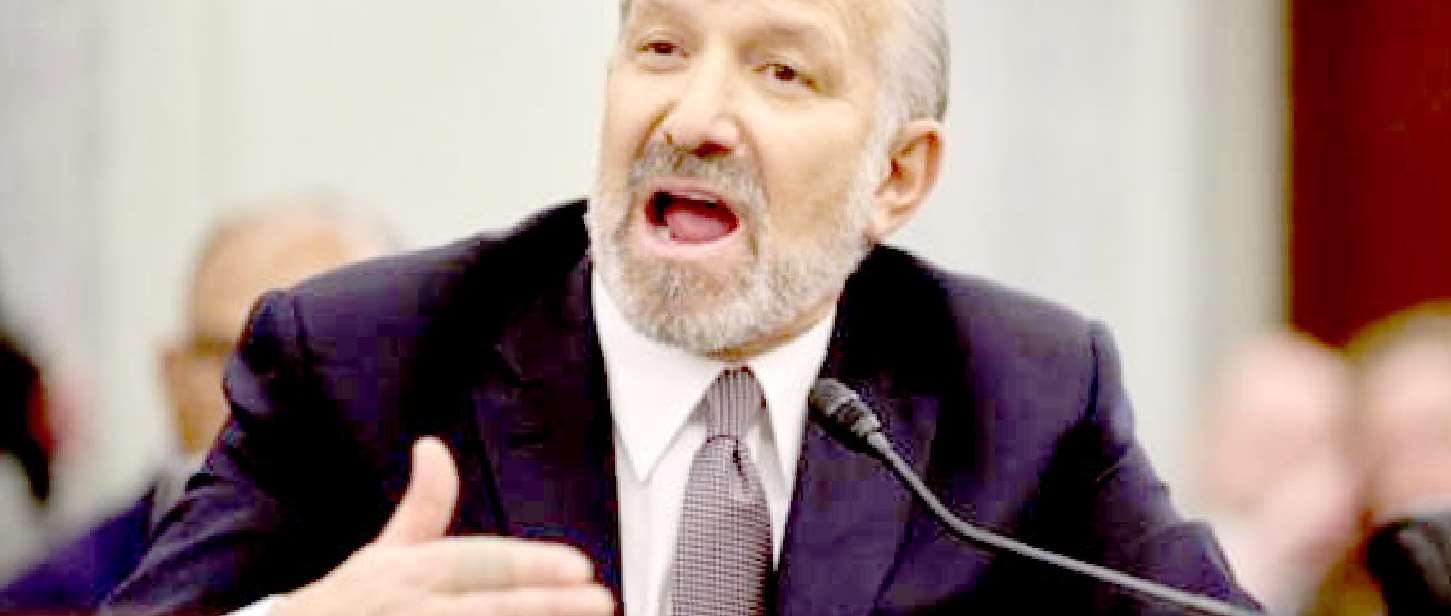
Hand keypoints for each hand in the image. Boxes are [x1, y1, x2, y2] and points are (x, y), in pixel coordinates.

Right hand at [275, 437, 614, 615]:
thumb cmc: (346, 605)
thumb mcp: (382, 554)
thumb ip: (423, 507)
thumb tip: (433, 444)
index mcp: (405, 572)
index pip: (476, 563)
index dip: (528, 563)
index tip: (580, 567)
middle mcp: (408, 609)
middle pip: (489, 609)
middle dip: (547, 606)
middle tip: (601, 602)